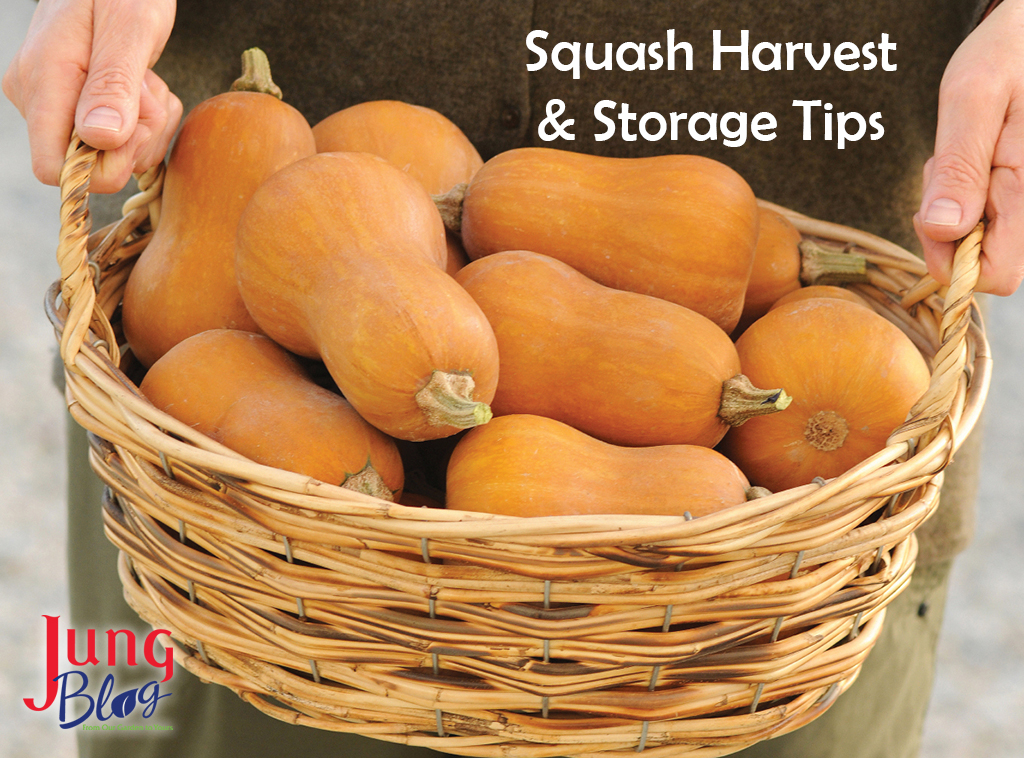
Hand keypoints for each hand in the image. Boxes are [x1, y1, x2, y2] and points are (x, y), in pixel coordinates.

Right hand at [3, 0, 179, 193]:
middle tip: (148, 92)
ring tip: (146, 79)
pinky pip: (122, 140)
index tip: (134, 129)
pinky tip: (145, 84)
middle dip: (136, 139)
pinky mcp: (78, 107)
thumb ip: (113, 84)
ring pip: (114, 155)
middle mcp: (40, 100)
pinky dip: (146, 120)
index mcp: (42, 82)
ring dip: (147, 126)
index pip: (56, 168)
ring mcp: (58, 104)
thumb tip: (99, 138)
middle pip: (94, 166)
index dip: (102, 167)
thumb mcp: (129, 28)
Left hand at [915, 0, 1023, 295]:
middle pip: (987, 262)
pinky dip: (969, 195)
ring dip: (959, 206)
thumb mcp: (971, 99)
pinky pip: (990, 216)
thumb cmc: (1007, 54)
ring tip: (966, 152)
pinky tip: (974, 156)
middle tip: (948, 166)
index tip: (937, 214)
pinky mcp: (1023, 194)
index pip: (997, 275)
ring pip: (986, 239)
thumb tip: (944, 230)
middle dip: (951, 227)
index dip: (954, 259)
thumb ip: (960, 168)